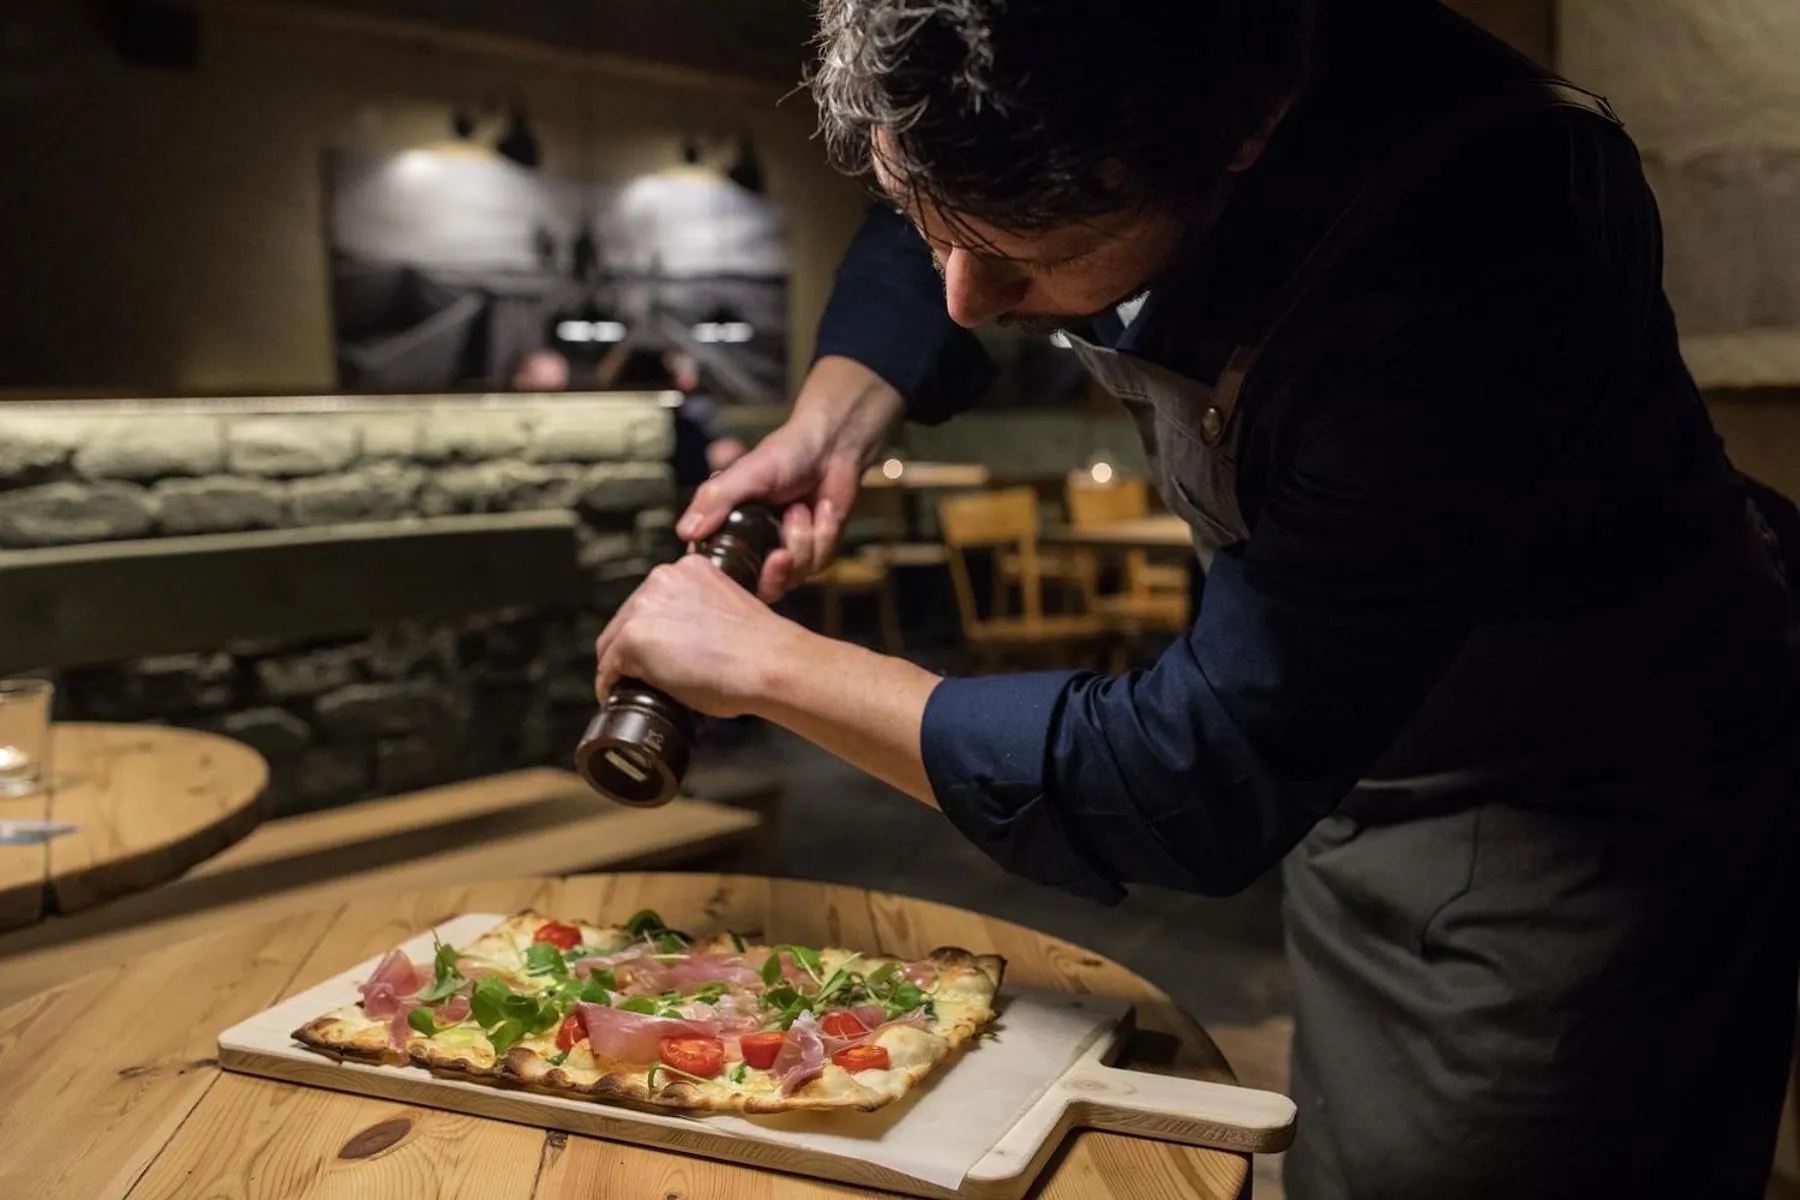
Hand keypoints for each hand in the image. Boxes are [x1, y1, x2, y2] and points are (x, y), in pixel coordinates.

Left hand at [593, 556, 801, 717]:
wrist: (768, 663)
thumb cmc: (761, 649)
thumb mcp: (729, 610)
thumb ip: (704, 613)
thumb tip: (689, 643)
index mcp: (688, 568)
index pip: (652, 601)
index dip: (650, 630)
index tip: (655, 652)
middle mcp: (662, 579)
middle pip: (628, 617)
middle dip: (632, 647)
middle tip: (640, 674)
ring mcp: (644, 608)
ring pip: (614, 640)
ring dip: (620, 664)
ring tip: (629, 687)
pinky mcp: (633, 638)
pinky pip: (609, 667)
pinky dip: (610, 684)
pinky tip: (619, 696)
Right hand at [677, 356, 903, 599]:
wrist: (831, 447)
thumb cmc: (785, 454)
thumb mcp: (746, 473)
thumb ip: (716, 500)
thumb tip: (686, 531)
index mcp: (729, 530)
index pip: (720, 573)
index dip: (732, 579)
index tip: (749, 563)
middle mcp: (755, 547)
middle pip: (760, 589)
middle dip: (774, 574)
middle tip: (781, 554)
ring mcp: (785, 553)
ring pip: (793, 575)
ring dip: (802, 539)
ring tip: (800, 509)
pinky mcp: (815, 553)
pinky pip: (819, 561)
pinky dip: (824, 533)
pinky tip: (822, 509)